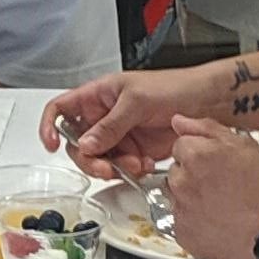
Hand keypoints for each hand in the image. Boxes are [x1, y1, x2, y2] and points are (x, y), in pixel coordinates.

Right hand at [43, 66, 203, 172]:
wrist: (208, 103)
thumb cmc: (175, 87)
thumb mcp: (137, 101)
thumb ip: (110, 125)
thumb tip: (87, 144)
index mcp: (98, 95)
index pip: (61, 109)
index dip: (50, 126)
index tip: (51, 144)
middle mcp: (104, 117)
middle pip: (78, 144)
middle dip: (90, 159)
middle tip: (105, 167)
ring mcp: (119, 136)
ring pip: (99, 160)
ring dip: (113, 168)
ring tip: (135, 164)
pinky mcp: (135, 152)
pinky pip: (121, 168)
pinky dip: (130, 172)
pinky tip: (145, 164)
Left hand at [161, 115, 258, 258]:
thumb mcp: (245, 146)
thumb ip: (206, 129)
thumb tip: (180, 121)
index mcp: (195, 155)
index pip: (181, 145)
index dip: (201, 153)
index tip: (217, 163)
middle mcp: (182, 181)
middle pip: (176, 170)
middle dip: (193, 174)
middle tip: (222, 185)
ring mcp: (180, 208)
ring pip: (176, 195)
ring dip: (191, 196)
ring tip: (221, 203)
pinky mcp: (182, 232)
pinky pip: (181, 220)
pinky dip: (194, 220)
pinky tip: (217, 219)